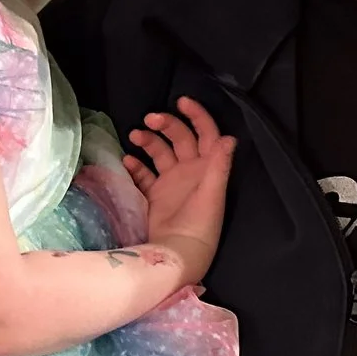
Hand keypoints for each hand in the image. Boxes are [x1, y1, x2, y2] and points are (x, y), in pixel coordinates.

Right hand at [124, 97, 234, 288]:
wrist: (178, 254)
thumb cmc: (200, 225)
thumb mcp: (212, 193)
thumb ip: (219, 165)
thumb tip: (228, 137)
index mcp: (208, 166)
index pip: (205, 133)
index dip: (196, 115)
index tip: (181, 101)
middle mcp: (191, 170)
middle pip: (179, 137)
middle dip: (165, 124)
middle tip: (148, 120)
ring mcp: (172, 181)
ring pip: (159, 151)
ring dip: (148, 141)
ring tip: (134, 137)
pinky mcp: (156, 194)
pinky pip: (144, 173)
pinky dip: (136, 165)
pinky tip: (128, 162)